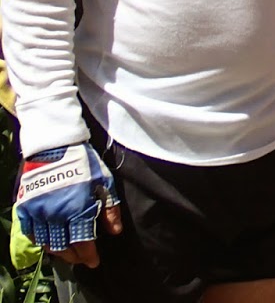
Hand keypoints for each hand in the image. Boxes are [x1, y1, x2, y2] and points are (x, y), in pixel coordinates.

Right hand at [15, 144, 121, 266]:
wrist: (55, 146)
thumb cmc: (84, 162)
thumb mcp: (104, 182)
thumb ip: (110, 208)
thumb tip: (115, 231)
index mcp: (78, 210)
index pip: (83, 242)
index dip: (88, 255)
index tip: (94, 261)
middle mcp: (56, 216)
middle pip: (64, 247)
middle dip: (74, 256)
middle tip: (82, 258)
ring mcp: (38, 213)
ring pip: (46, 243)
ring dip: (58, 251)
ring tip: (68, 252)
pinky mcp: (26, 208)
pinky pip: (31, 233)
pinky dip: (41, 240)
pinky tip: (49, 241)